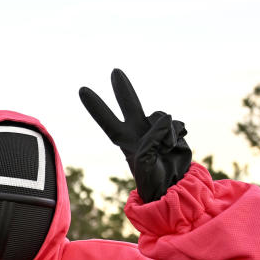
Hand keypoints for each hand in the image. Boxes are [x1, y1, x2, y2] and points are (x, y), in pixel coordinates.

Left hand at [78, 69, 191, 201]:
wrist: (174, 188)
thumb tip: (164, 121)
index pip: (108, 122)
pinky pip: (176, 123)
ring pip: (161, 116)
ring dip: (166, 132)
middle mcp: (139, 133)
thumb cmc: (154, 181)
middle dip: (123, 89)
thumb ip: (152, 139)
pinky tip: (174, 145)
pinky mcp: (173, 133)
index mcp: (126, 142)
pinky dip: (177, 133)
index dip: (97, 107)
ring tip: (167, 149)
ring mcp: (157, 131)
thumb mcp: (146, 162)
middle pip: (130, 105)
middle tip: (115, 71)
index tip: (82, 89)